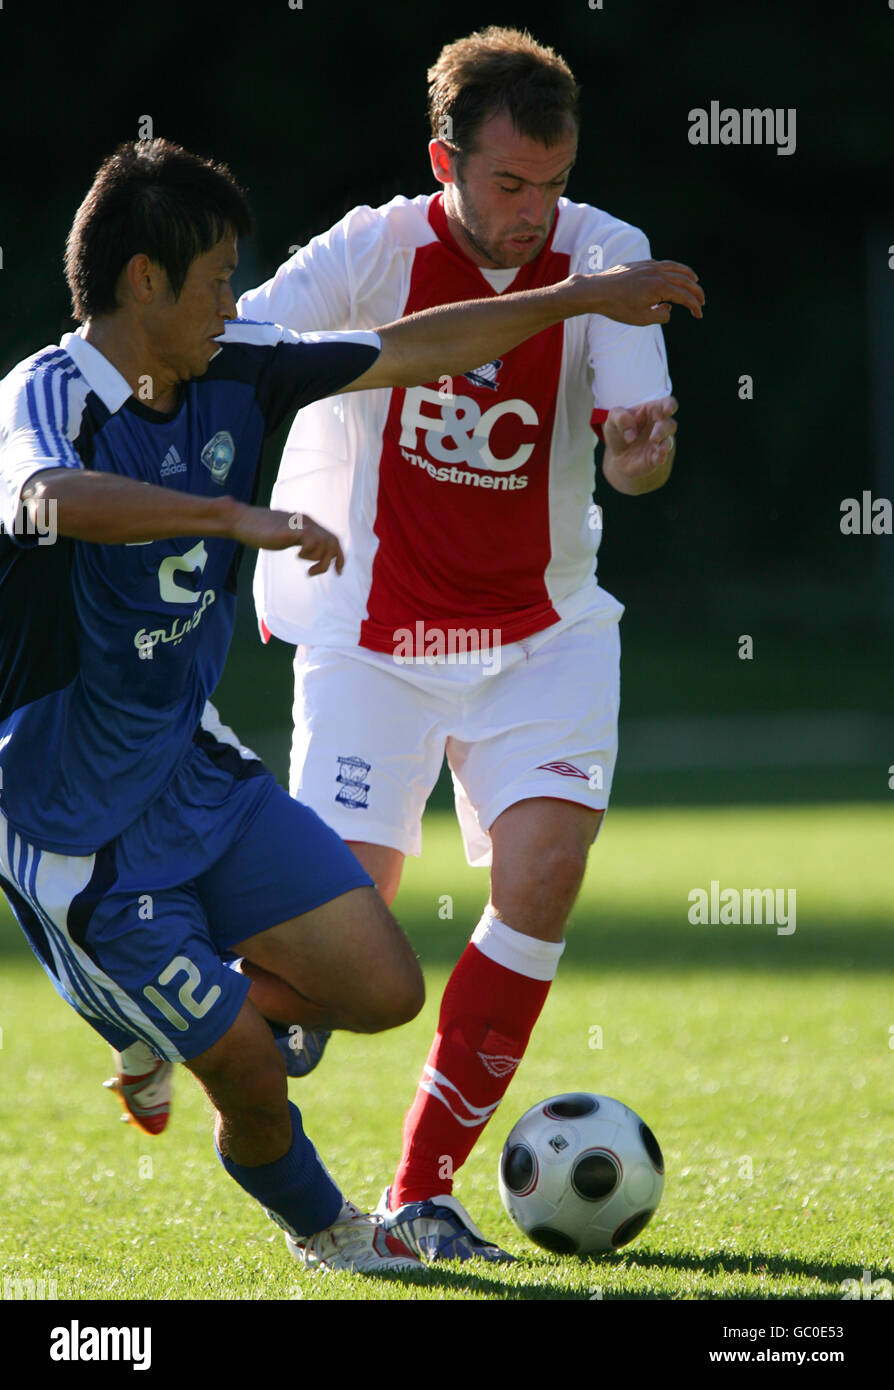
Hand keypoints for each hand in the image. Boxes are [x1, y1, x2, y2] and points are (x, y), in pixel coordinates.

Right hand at [229, 503, 344, 575]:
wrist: (241, 520)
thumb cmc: (259, 529)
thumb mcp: (285, 535)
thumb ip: (298, 539)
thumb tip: (306, 549)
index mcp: (307, 523)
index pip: (332, 538)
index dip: (339, 556)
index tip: (337, 571)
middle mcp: (307, 522)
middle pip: (334, 541)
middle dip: (334, 561)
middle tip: (317, 573)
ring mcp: (300, 525)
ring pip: (326, 543)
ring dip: (319, 561)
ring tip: (307, 570)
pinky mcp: (291, 530)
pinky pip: (312, 541)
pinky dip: (309, 554)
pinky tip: (298, 557)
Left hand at [575, 260, 703, 324]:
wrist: (597, 291)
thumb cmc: (617, 307)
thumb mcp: (642, 319)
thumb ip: (661, 315)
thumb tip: (669, 308)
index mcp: (660, 287)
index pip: (685, 296)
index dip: (694, 306)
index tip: (699, 315)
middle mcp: (658, 273)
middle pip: (685, 280)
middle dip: (696, 292)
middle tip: (702, 301)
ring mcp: (649, 266)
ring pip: (676, 268)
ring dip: (688, 275)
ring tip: (695, 280)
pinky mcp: (641, 264)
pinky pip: (664, 264)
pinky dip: (674, 268)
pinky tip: (674, 274)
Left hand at [604, 395, 677, 477]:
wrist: (617, 456)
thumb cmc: (619, 432)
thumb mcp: (612, 420)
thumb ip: (620, 418)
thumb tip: (631, 433)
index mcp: (651, 411)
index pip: (667, 404)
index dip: (670, 405)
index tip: (668, 410)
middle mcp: (659, 426)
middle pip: (670, 424)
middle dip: (663, 429)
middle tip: (653, 438)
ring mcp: (660, 443)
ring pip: (668, 441)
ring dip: (664, 444)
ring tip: (657, 446)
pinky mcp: (656, 458)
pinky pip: (663, 457)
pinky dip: (661, 457)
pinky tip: (658, 458)